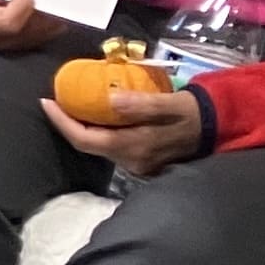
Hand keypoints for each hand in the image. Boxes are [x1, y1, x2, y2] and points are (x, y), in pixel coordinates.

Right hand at [0, 0, 71, 53]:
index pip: (8, 22)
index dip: (22, 3)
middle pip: (30, 28)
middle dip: (43, 6)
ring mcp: (5, 46)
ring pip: (41, 33)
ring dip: (51, 13)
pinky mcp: (15, 46)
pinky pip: (42, 35)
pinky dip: (51, 19)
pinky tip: (49, 4)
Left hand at [43, 82, 204, 176]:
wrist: (219, 126)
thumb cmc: (194, 113)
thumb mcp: (170, 104)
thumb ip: (141, 104)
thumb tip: (110, 100)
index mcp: (134, 147)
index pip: (85, 139)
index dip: (62, 122)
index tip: (46, 101)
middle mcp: (131, 161)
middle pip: (87, 144)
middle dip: (67, 123)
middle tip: (55, 100)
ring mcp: (136, 164)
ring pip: (98, 146)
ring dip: (82, 126)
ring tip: (71, 104)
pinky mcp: (141, 160)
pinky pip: (110, 145)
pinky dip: (98, 130)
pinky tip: (94, 114)